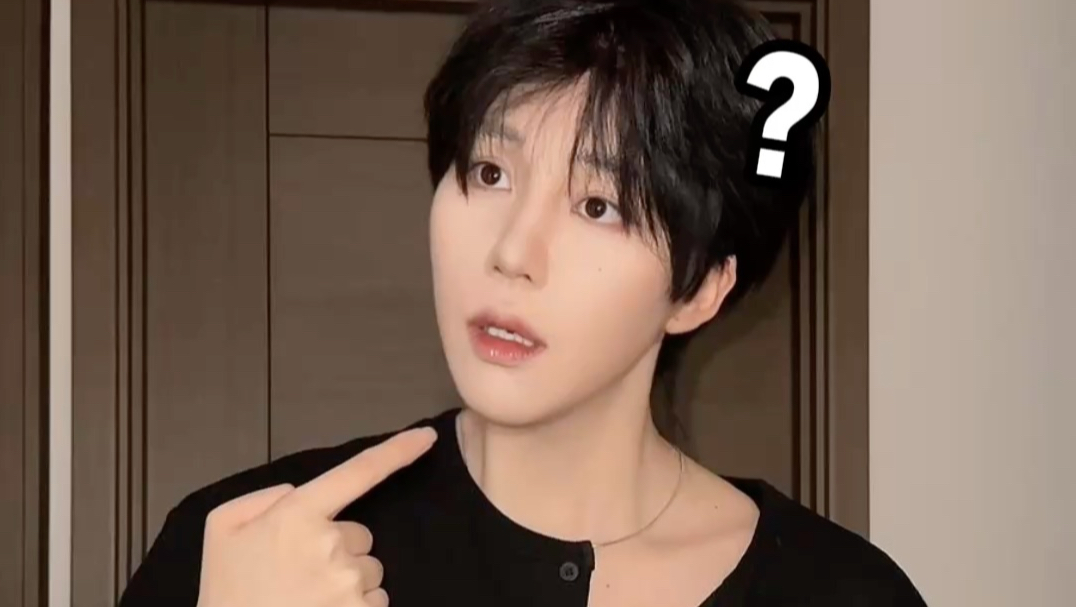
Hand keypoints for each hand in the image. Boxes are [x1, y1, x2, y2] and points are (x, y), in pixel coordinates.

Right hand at [195, 427, 436, 606]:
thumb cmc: (225, 592)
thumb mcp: (222, 529)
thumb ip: (261, 498)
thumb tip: (297, 492)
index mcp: (298, 515)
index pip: (359, 472)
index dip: (398, 451)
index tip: (427, 436)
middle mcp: (332, 544)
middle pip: (360, 535)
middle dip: (339, 549)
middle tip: (300, 573)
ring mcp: (349, 584)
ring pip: (369, 571)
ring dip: (347, 582)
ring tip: (306, 599)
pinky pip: (376, 601)